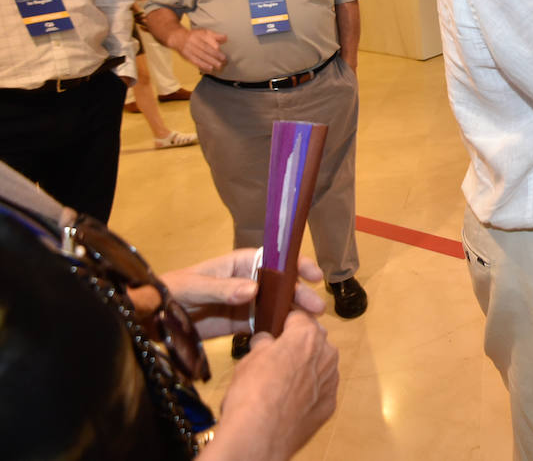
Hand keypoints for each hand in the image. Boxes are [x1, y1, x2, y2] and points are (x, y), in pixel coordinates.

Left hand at [159, 248, 326, 338]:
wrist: (147, 320)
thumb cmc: (167, 292)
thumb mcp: (192, 287)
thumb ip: (221, 288)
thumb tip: (254, 289)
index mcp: (236, 265)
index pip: (272, 260)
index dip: (294, 265)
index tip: (313, 274)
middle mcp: (244, 282)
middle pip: (279, 285)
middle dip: (299, 294)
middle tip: (317, 309)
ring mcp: (242, 305)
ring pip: (275, 306)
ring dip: (292, 314)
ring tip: (309, 327)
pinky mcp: (236, 326)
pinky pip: (261, 326)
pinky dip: (276, 331)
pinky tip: (288, 339)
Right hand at [176, 26, 228, 72]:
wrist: (178, 38)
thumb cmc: (196, 36)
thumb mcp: (205, 32)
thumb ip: (216, 35)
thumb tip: (226, 38)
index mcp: (200, 34)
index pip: (208, 40)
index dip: (216, 46)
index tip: (222, 51)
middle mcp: (194, 41)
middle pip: (205, 49)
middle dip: (216, 55)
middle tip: (224, 61)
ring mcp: (190, 49)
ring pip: (201, 56)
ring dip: (211, 62)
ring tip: (219, 66)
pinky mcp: (187, 56)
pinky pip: (195, 61)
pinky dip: (203, 66)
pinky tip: (210, 69)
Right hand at [213, 310, 339, 460]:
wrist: (259, 436)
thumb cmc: (252, 394)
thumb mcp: (249, 359)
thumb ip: (263, 345)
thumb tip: (265, 342)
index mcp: (306, 335)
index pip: (299, 316)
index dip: (286, 321)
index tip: (279, 326)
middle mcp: (326, 353)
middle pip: (314, 339)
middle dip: (298, 345)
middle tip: (276, 358)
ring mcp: (331, 380)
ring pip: (320, 365)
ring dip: (306, 369)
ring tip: (281, 384)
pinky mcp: (330, 404)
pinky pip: (320, 390)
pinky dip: (309, 393)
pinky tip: (290, 402)